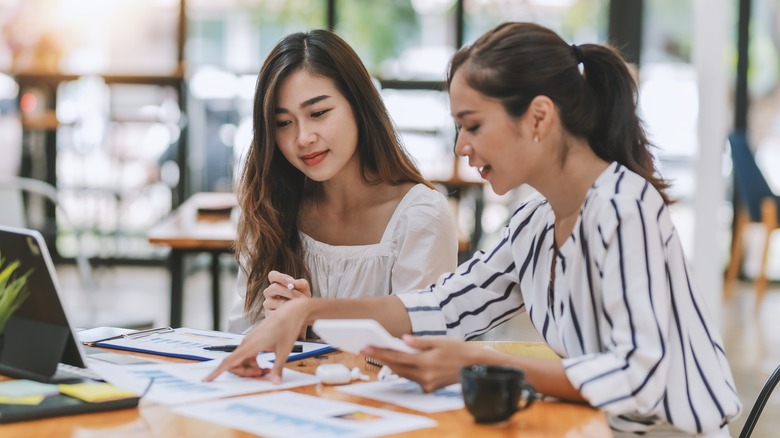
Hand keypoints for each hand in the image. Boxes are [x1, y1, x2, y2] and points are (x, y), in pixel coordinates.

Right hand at [203, 299, 307, 382]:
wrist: (290, 313)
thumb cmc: (287, 330)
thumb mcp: (284, 352)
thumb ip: (277, 369)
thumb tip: (275, 383)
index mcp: (250, 346)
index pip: (229, 362)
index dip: (216, 372)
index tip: (206, 380)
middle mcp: (246, 343)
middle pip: (234, 364)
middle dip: (244, 373)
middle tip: (262, 375)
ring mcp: (249, 340)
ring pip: (241, 360)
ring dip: (250, 369)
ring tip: (266, 371)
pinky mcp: (254, 339)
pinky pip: (247, 355)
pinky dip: (252, 362)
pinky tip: (264, 366)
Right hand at [263, 270, 311, 314]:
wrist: (301, 314)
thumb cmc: (301, 299)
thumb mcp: (304, 289)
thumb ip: (301, 283)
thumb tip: (295, 283)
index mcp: (276, 282)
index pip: (272, 275)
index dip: (281, 277)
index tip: (291, 282)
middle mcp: (269, 292)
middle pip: (274, 287)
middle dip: (289, 292)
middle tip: (301, 297)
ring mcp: (267, 303)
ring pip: (276, 301)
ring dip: (290, 304)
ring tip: (300, 307)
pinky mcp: (268, 314)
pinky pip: (276, 312)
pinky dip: (286, 313)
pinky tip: (293, 313)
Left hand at [361, 335, 482, 392]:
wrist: (476, 366)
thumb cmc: (460, 350)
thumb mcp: (440, 341)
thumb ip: (420, 342)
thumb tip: (402, 340)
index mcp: (426, 362)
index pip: (396, 358)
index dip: (379, 353)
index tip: (366, 348)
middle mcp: (425, 376)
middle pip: (396, 367)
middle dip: (380, 358)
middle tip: (366, 349)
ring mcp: (427, 384)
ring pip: (403, 373)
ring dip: (391, 364)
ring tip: (378, 353)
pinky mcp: (430, 387)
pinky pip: (412, 378)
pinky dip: (404, 369)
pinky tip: (398, 361)